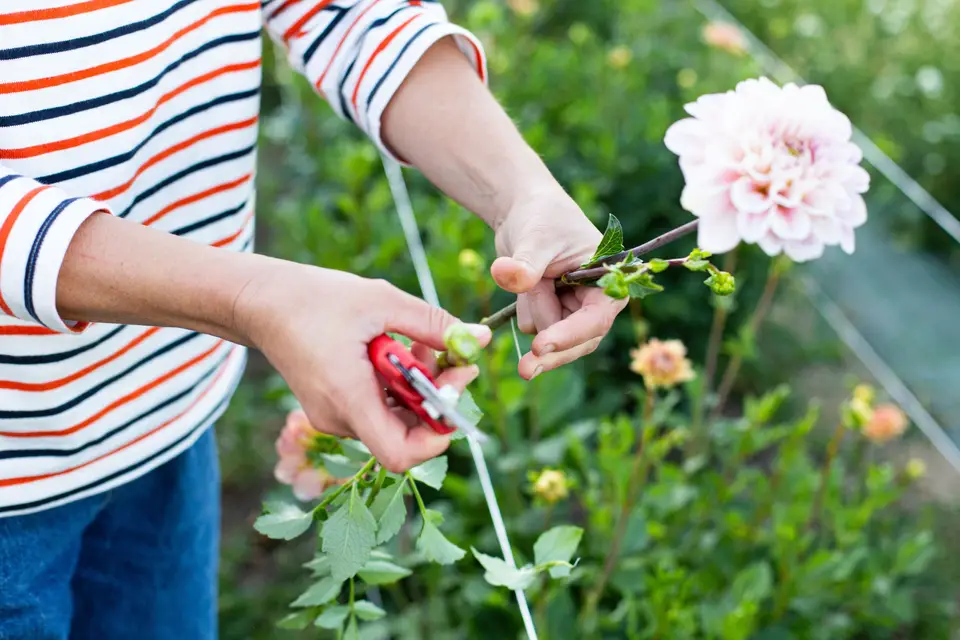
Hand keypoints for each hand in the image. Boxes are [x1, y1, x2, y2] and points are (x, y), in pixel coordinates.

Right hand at [235, 262, 490, 472]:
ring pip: (396, 419)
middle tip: (455, 357)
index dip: (438, 437)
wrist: (261, 301)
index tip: (454, 392)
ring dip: (421, 387)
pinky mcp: (334, 406)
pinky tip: (399, 348)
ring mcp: (335, 416)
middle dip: (437, 399)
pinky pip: (380, 407)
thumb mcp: (382, 302)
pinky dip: (400, 384)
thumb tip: (479, 338)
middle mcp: (339, 419)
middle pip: (406, 435)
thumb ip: (434, 324)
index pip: (401, 454)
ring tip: (422, 342)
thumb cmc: (315, 298)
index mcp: (348, 398)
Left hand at [491, 191, 627, 379]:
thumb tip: (507, 275)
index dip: (569, 336)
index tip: (540, 346)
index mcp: (608, 282)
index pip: (594, 319)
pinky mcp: (552, 313)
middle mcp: (596, 302)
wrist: (524, 211)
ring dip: (533, 312)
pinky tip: (525, 286)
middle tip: (525, 370)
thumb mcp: (533, 238)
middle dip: (551, 351)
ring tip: (529, 276)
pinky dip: (524, 310)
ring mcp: (574, 310)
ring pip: (551, 335)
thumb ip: (525, 264)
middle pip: (578, 341)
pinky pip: (534, 327)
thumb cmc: (541, 217)